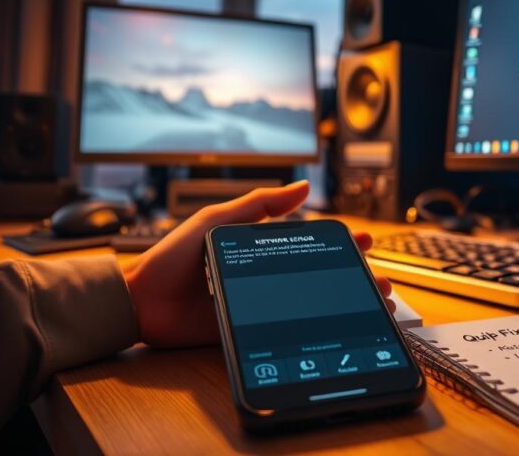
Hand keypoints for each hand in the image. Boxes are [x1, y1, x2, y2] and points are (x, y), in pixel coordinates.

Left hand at [122, 180, 390, 347]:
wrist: (141, 301)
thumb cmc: (174, 255)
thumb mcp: (218, 220)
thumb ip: (258, 205)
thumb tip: (302, 186)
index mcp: (258, 249)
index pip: (308, 244)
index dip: (337, 244)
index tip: (364, 241)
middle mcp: (262, 277)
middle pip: (316, 277)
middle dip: (351, 278)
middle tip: (377, 280)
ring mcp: (256, 305)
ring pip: (308, 306)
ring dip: (341, 305)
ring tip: (371, 304)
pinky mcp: (246, 332)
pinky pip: (282, 331)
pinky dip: (310, 332)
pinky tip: (335, 332)